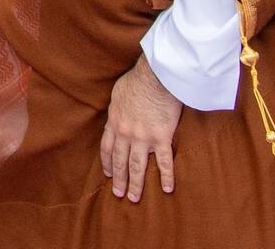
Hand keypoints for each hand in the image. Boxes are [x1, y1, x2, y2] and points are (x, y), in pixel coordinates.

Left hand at [101, 54, 181, 202]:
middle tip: (118, 194)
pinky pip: (164, 162)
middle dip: (118, 179)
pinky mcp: (161, 138)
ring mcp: (143, 138)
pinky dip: (166, 177)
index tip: (107, 174)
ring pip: (137, 166)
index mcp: (114, 122)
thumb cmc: (136, 80)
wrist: (154, 77)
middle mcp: (126, 133)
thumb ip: (117, 108)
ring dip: (136, 184)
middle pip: (120, 161)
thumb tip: (116, 114)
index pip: (107, 147)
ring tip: (134, 198)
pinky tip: (167, 189)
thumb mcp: (117, 93)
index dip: (107, 162)